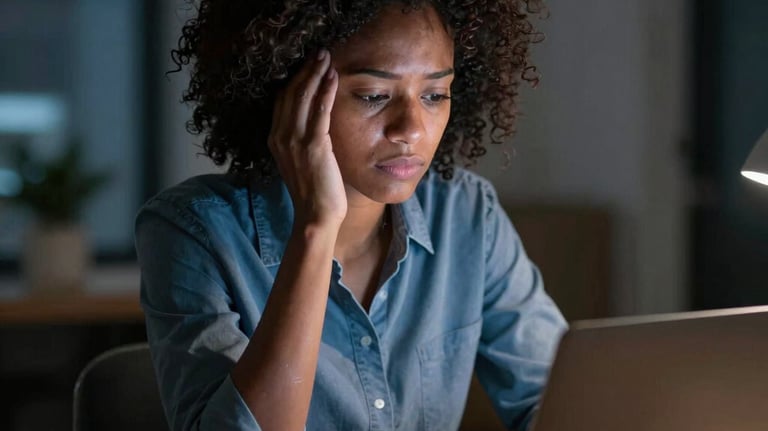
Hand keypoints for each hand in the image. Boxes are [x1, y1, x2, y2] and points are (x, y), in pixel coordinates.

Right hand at [268, 50, 345, 228]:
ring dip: (315, 74)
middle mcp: (280, 137)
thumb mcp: (302, 161)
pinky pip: (319, 111)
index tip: (309, 64)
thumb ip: (302, 140)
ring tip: (327, 58)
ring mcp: (295, 141)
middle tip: (320, 53)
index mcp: (275, 140)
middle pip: (290, 93)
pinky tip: (334, 78)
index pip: (282, 100)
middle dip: (305, 70)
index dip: (295, 79)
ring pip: (302, 97)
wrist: (317, 216)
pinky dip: (325, 91)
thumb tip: (314, 122)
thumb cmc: (314, 191)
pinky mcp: (313, 146)